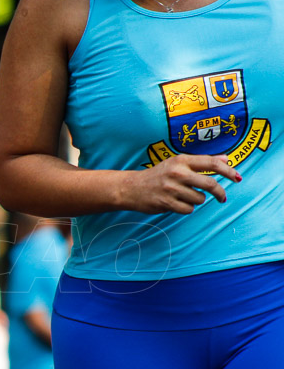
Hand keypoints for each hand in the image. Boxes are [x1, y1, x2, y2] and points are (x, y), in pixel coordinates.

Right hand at [123, 154, 239, 213]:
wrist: (131, 188)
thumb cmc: (158, 175)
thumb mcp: (178, 163)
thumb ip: (202, 161)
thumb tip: (227, 159)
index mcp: (181, 160)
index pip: (211, 163)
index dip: (228, 171)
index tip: (237, 178)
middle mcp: (177, 173)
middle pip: (210, 184)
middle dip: (220, 193)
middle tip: (222, 198)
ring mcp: (171, 188)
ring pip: (199, 199)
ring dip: (196, 200)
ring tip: (184, 197)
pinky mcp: (166, 202)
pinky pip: (188, 209)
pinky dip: (186, 208)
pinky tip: (176, 203)